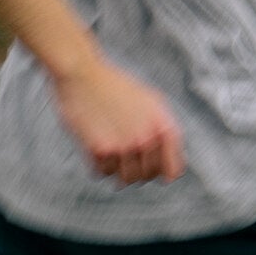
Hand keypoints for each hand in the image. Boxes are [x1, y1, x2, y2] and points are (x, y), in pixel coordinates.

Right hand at [55, 55, 185, 183]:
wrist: (83, 74)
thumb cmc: (116, 87)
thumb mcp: (152, 102)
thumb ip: (164, 132)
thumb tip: (170, 169)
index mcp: (164, 127)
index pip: (172, 171)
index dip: (162, 172)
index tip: (152, 169)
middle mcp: (148, 139)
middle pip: (146, 177)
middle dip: (137, 169)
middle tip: (125, 154)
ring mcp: (124, 146)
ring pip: (124, 179)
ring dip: (117, 169)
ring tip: (111, 151)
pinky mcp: (100, 150)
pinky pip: (102, 173)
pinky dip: (98, 164)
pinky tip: (96, 145)